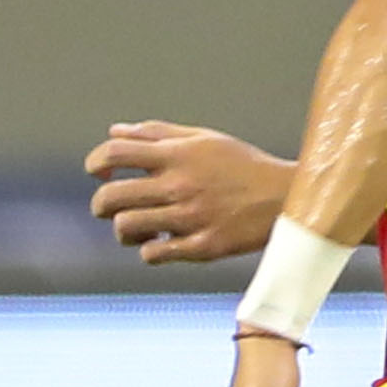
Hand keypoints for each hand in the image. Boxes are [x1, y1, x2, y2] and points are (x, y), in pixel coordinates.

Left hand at [87, 121, 296, 264]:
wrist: (290, 198)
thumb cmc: (245, 166)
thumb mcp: (205, 139)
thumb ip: (158, 134)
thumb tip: (115, 132)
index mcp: (178, 156)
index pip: (115, 153)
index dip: (96, 162)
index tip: (98, 172)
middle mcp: (180, 185)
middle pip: (112, 196)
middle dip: (101, 204)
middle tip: (109, 208)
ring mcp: (191, 218)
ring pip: (127, 227)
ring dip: (123, 230)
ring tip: (137, 229)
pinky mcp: (204, 246)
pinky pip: (154, 254)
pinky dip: (149, 251)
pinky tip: (161, 244)